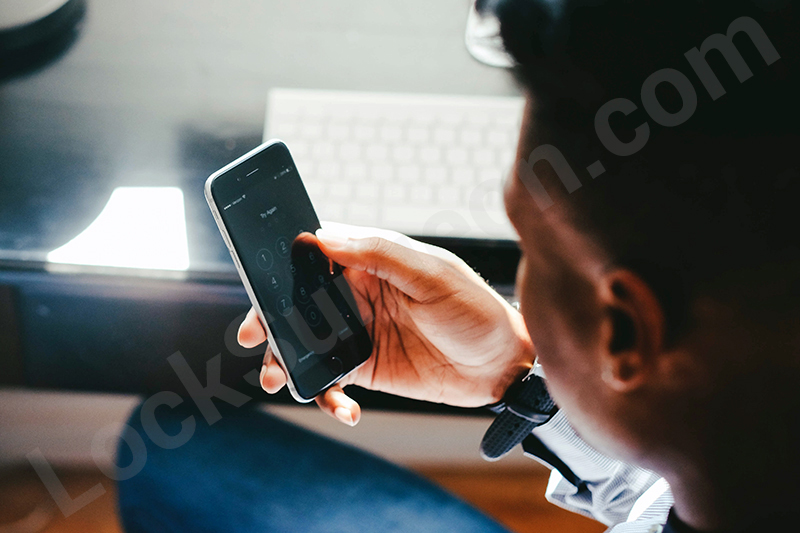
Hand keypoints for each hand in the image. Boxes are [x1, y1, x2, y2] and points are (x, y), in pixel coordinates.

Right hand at [238, 223, 534, 425]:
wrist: (503, 366)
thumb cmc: (475, 309)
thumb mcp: (432, 273)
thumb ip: (379, 254)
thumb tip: (323, 238)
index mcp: (370, 263)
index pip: (314, 256)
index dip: (281, 266)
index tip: (258, 280)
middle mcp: (356, 295)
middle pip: (297, 302)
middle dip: (268, 317)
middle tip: (253, 333)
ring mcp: (357, 333)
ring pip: (304, 343)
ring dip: (284, 360)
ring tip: (276, 378)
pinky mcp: (364, 369)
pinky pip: (330, 380)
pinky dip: (326, 395)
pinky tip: (343, 408)